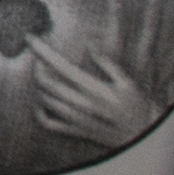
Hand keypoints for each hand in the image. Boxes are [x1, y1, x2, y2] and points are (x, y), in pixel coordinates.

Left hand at [29, 39, 156, 149]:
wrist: (143, 136)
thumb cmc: (137, 107)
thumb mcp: (127, 82)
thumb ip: (107, 64)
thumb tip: (90, 45)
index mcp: (94, 90)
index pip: (60, 65)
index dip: (42, 50)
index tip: (30, 38)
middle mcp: (81, 105)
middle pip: (46, 83)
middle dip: (37, 66)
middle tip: (39, 58)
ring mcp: (76, 120)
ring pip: (44, 101)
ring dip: (38, 86)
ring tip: (41, 75)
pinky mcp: (76, 132)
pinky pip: (48, 124)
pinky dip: (39, 111)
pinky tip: (41, 102)